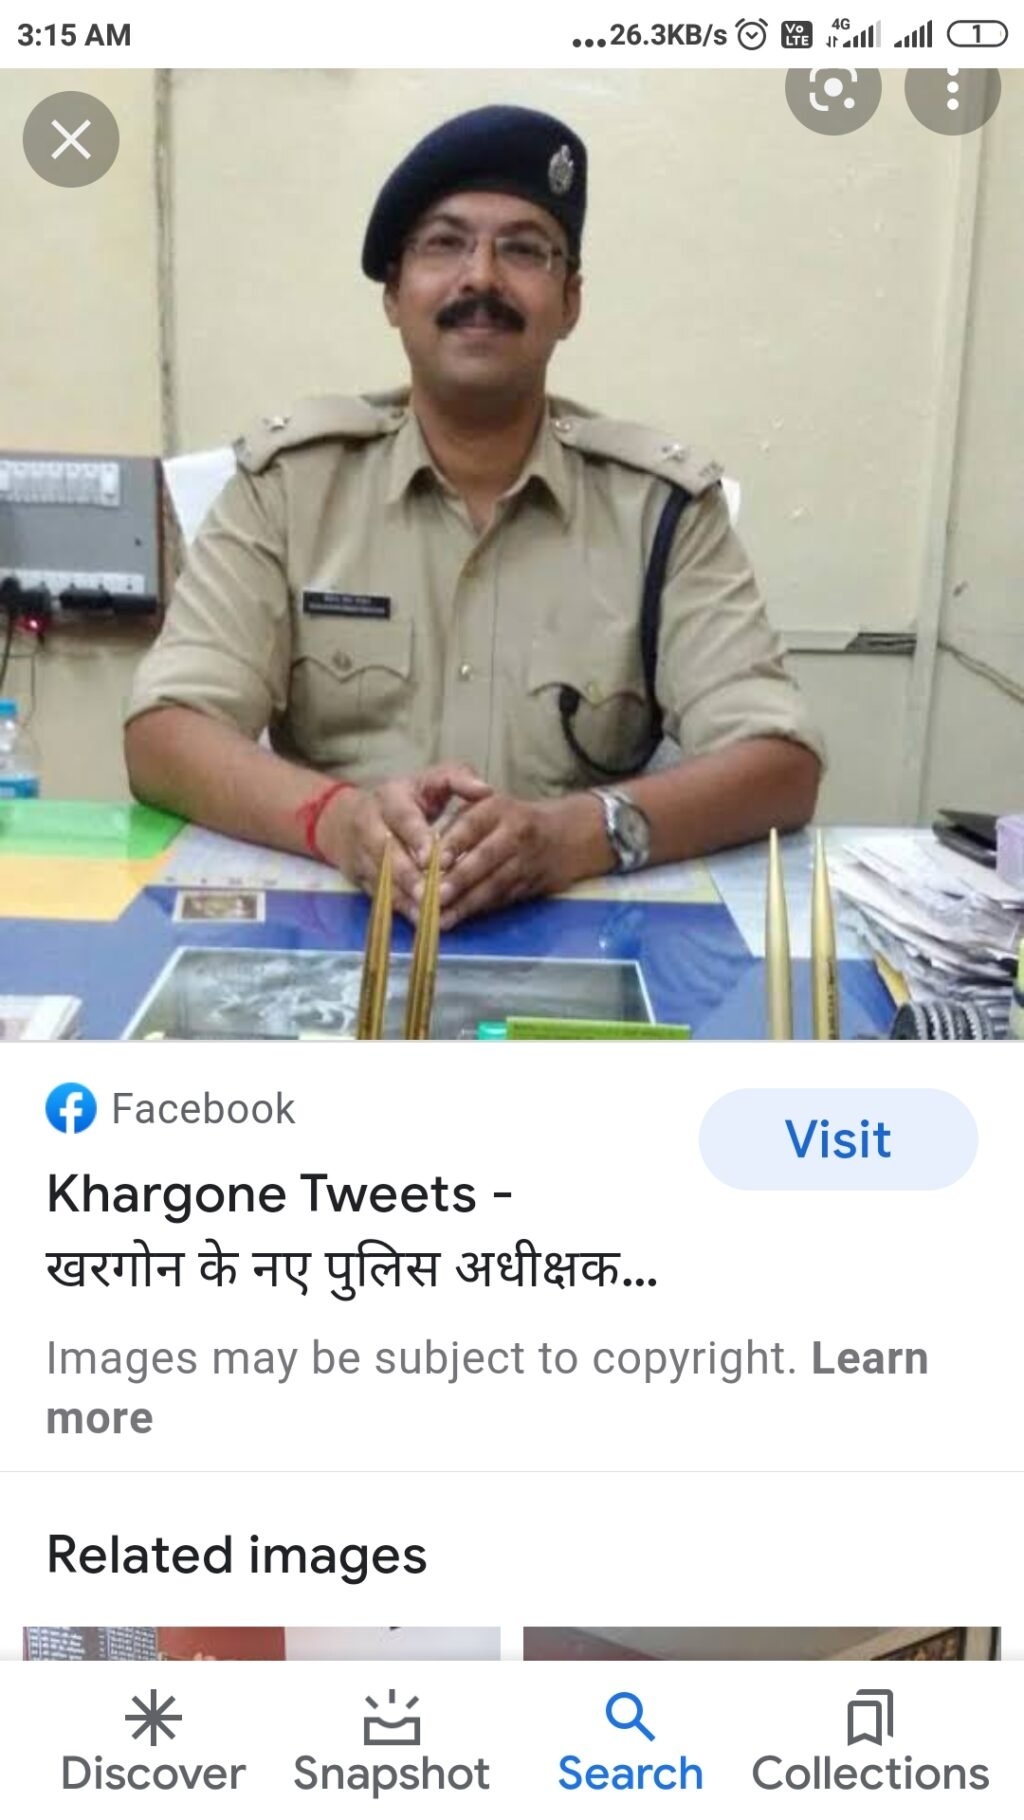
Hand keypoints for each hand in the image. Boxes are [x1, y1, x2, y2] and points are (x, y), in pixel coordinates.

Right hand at [317, 764, 491, 921]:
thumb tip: (486, 791)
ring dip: (405, 897)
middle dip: (408, 875)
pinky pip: (380, 895)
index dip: (416, 838)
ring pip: (382, 877)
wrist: (346, 817)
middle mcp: (370, 824)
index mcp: (389, 798)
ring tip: (429, 913)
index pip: (402, 818)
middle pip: (386, 852)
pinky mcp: (361, 877)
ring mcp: (362, 853)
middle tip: (430, 893)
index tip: (432, 858)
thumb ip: (459, 779)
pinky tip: (421, 920)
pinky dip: (400, 909)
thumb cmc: (406, 798)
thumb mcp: (430, 780)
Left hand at [437, 792, 604, 928]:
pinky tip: (462, 920)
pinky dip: (482, 910)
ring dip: (468, 903)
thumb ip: (458, 823)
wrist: (566, 834)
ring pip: (495, 884)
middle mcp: (515, 833)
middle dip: (460, 880)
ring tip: (444, 919)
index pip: (473, 824)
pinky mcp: (532, 885)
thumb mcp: (487, 805)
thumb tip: (425, 851)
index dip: (454, 843)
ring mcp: (526, 861)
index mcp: (498, 809)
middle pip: (485, 858)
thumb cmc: (511, 818)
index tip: (435, 861)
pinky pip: (504, 898)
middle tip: (435, 897)